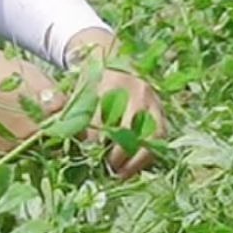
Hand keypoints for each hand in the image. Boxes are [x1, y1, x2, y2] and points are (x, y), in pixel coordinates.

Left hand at [64, 29, 166, 179]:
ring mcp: (152, 101)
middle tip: (106, 169)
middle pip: (128, 131)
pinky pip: (161, 138)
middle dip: (116, 155)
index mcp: (109, 84)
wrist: (117, 58)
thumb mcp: (81, 90)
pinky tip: (134, 166)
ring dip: (136, 160)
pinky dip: (148, 155)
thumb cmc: (95, 78)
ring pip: (150, 137)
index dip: (93, 142)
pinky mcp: (161, 110)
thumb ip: (75, 113)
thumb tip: (71, 143)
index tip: (87, 155)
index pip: (101, 119)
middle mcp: (134, 92)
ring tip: (121, 174)